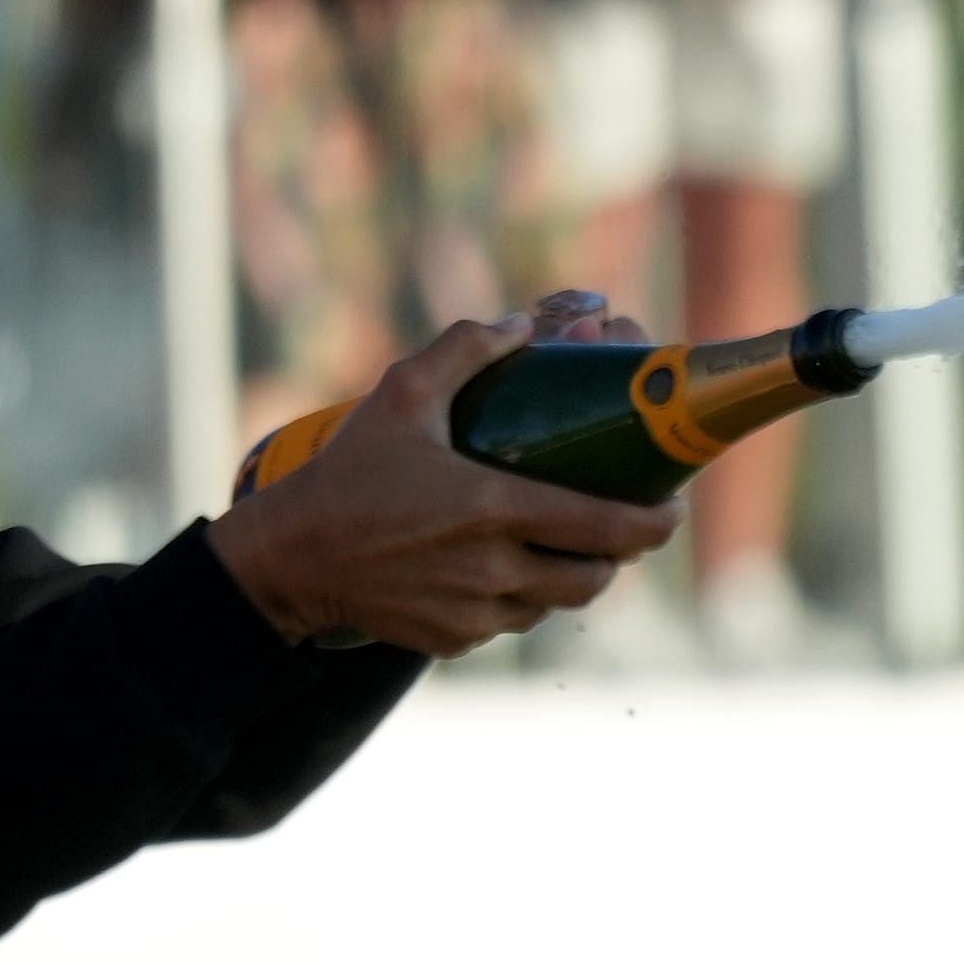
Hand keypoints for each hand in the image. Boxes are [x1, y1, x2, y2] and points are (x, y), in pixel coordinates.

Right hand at [201, 293, 677, 654]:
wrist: (291, 558)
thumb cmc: (349, 472)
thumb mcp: (401, 395)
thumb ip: (465, 350)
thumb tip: (524, 324)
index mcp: (492, 507)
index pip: (606, 527)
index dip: (654, 525)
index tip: (672, 510)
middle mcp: (493, 569)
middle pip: (594, 576)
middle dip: (617, 554)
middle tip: (619, 525)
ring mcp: (476, 612)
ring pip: (556, 602)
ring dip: (568, 575)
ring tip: (561, 541)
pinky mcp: (456, 640)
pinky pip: (512, 622)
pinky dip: (521, 598)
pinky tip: (503, 566)